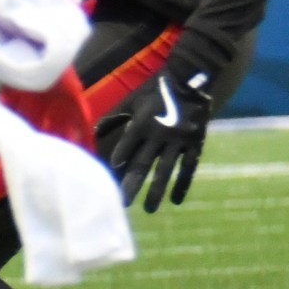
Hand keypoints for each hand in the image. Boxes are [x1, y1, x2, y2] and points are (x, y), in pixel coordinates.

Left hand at [104, 37, 221, 212]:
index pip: (126, 148)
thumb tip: (93, 133)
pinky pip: (188, 168)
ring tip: (148, 209)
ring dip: (156, 191)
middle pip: (142, 164)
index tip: (110, 180)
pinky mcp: (195, 143)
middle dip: (132, 186)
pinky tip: (175, 200)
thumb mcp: (132, 102)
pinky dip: (181, 184)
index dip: (119, 162)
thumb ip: (115, 119)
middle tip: (123, 205)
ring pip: (165, 170)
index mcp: (141, 123)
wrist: (190, 79)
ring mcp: (179, 140)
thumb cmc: (155, 91)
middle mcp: (159, 134)